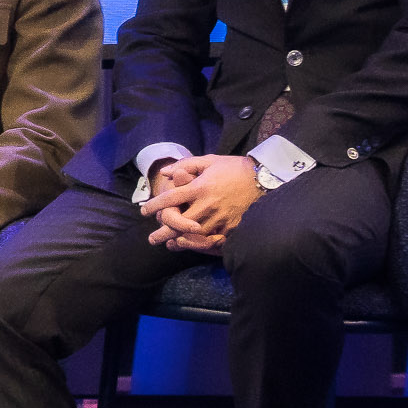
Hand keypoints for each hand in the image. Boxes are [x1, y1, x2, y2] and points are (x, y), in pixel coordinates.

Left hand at [146, 156, 262, 251]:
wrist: (264, 179)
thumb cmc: (234, 168)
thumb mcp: (209, 161)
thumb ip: (185, 165)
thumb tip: (164, 173)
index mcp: (199, 187)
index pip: (170, 199)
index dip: (154, 206)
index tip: (144, 212)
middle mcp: (207, 205)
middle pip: (178, 223)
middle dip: (163, 232)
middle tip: (152, 239)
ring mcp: (220, 218)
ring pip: (193, 235)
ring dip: (179, 240)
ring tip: (169, 244)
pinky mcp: (232, 227)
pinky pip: (212, 240)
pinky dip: (199, 245)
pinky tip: (192, 246)